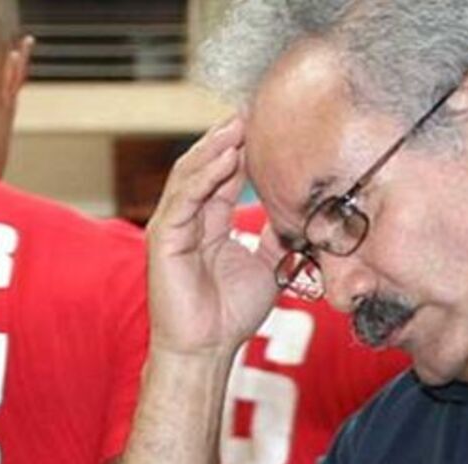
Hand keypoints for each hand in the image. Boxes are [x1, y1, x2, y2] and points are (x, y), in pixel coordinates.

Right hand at [145, 116, 280, 358]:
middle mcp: (189, 217)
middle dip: (229, 137)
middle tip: (254, 110)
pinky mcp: (164, 238)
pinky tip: (223, 157)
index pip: (227, 174)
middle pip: (207, 165)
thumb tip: (302, 215)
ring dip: (215, 147)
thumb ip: (278, 238)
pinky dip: (203, 175)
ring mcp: (173, 225)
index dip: (246, 149)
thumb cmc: (231, 313)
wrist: (208, 349)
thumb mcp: (268, 266)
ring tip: (238, 124)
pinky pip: (183, 198)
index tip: (270, 124)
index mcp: (210, 221)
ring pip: (192, 174)